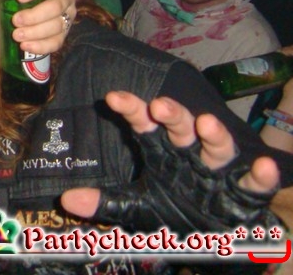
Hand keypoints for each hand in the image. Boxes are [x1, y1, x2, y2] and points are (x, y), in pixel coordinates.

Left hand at [0, 0, 75, 56]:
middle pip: (56, 6)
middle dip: (35, 15)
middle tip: (15, 20)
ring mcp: (68, 15)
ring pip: (57, 25)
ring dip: (36, 32)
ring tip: (17, 35)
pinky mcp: (65, 32)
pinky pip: (57, 41)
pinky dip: (42, 46)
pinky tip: (26, 46)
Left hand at [61, 92, 280, 233]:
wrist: (213, 234)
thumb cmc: (174, 209)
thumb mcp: (138, 208)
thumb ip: (108, 203)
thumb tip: (68, 200)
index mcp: (161, 150)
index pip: (143, 124)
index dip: (131, 109)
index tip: (113, 97)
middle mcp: (189, 152)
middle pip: (181, 126)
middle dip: (173, 114)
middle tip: (160, 105)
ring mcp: (217, 169)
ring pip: (217, 145)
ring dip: (214, 134)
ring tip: (207, 123)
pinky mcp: (243, 191)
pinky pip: (253, 182)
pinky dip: (260, 176)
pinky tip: (263, 167)